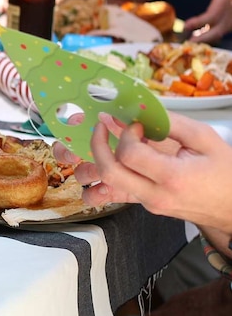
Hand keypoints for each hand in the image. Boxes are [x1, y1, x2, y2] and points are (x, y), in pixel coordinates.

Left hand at [82, 111, 231, 232]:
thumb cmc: (225, 172)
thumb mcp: (204, 138)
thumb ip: (170, 123)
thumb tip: (139, 111)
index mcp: (172, 178)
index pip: (130, 155)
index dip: (127, 134)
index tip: (137, 125)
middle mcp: (156, 195)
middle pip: (109, 172)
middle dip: (97, 145)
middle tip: (102, 127)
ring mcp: (149, 204)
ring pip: (108, 184)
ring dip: (100, 160)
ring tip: (108, 142)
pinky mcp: (146, 206)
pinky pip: (118, 190)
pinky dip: (112, 171)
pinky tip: (119, 156)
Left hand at [182, 0, 231, 43]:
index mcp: (226, 1)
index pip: (211, 16)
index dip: (198, 22)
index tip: (186, 25)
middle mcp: (230, 14)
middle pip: (217, 31)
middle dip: (202, 38)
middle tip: (188, 42)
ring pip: (218, 33)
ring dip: (204, 37)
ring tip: (191, 39)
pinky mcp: (231, 24)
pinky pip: (220, 31)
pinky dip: (210, 34)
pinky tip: (198, 35)